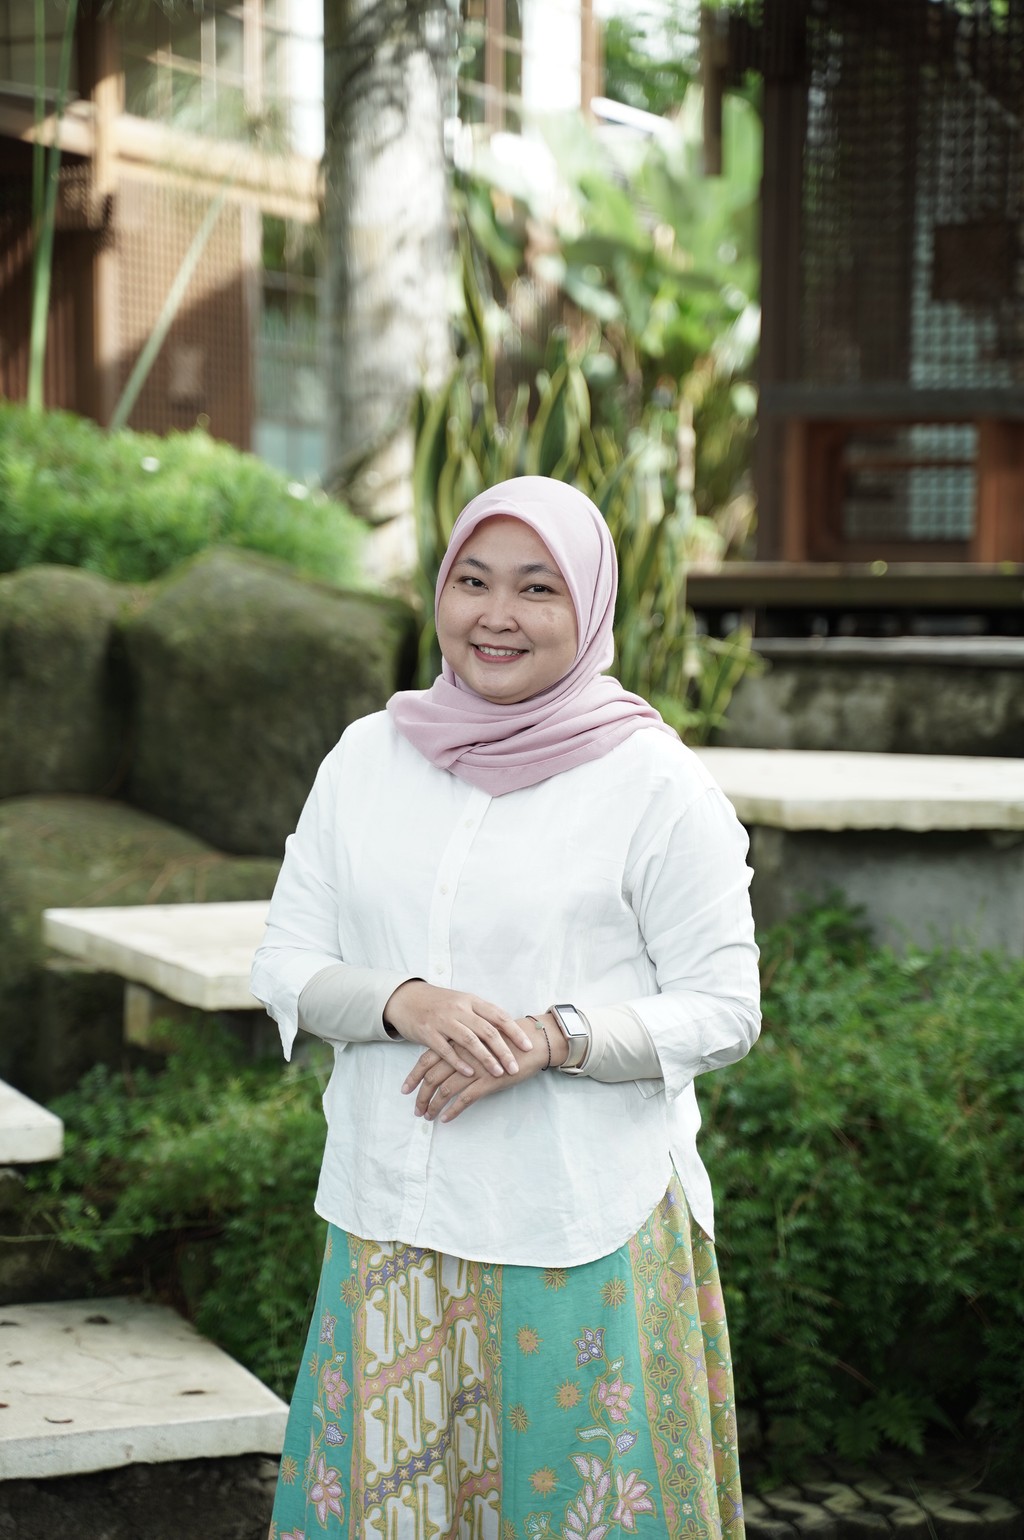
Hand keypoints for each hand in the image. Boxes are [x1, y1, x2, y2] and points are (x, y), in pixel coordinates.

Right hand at [383, 979, 533, 1080]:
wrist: (407, 998)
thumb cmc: (440, 1003)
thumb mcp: (463, 1002)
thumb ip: (482, 1014)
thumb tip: (509, 1028)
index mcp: (471, 1001)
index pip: (498, 1016)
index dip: (515, 1032)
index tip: (528, 1047)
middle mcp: (459, 1009)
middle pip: (487, 1031)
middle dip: (504, 1051)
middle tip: (515, 1067)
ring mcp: (443, 1020)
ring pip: (469, 1041)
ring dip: (486, 1058)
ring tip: (499, 1073)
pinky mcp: (428, 1032)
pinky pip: (445, 1049)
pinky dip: (458, 1062)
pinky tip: (469, 1074)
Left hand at [402, 1013, 568, 1121]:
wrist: (533, 1042)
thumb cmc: (507, 1038)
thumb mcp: (479, 1037)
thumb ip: (462, 1046)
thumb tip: (446, 1059)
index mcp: (458, 1041)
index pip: (427, 1058)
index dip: (414, 1075)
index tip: (405, 1089)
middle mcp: (462, 1054)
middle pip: (432, 1076)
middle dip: (421, 1095)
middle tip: (416, 1109)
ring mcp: (474, 1068)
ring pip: (445, 1089)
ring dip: (433, 1105)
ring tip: (427, 1116)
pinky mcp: (488, 1081)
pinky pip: (464, 1098)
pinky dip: (453, 1110)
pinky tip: (446, 1119)